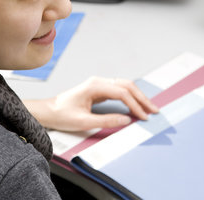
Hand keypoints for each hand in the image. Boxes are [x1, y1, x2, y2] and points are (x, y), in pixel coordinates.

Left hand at [24, 76, 158, 131]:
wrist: (49, 111)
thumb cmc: (62, 115)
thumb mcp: (83, 121)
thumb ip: (106, 120)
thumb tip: (126, 119)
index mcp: (94, 86)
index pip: (122, 93)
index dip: (135, 105)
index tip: (144, 116)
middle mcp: (98, 82)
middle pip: (127, 86)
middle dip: (142, 98)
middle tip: (154, 111)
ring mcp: (99, 84)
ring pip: (125, 86)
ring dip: (138, 97)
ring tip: (149, 108)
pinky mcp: (99, 90)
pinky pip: (119, 90)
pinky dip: (131, 97)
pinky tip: (137, 105)